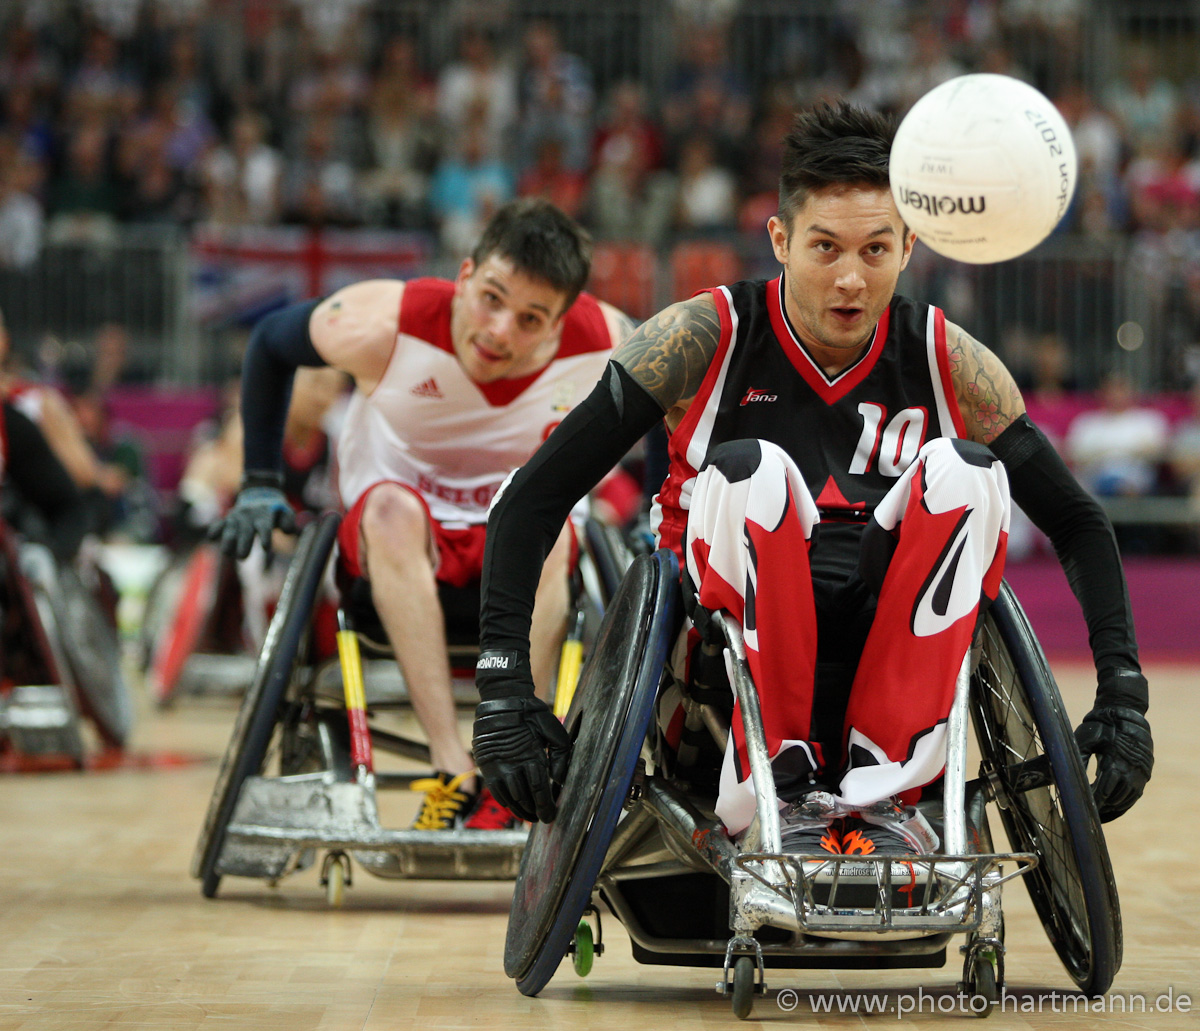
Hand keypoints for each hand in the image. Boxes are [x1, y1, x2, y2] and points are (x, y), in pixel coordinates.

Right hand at [209, 474, 295, 558]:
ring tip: (226, 553)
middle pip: (246, 530)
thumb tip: (287, 530)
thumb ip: (289, 521)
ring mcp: (238, 516)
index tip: (265, 547)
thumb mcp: (286, 511)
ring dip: (228, 540)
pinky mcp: (229, 518)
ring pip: (232, 528)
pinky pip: (221, 523)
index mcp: (265, 514)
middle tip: (242, 557)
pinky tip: (211, 538)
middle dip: (244, 543)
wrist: (260, 492)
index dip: (265, 536)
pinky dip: (216, 529)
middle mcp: (250, 516)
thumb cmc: (276, 509)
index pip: (265, 526)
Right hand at [473, 649, 571, 821]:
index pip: (539, 789)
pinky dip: (506, 802)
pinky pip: (496, 792)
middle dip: (535, 811)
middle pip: (525, 798)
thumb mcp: (553, 729)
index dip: (545, 806)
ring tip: (529, 817)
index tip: (550, 817)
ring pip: (510, 798)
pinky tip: (514, 806)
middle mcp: (513, 764)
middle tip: (542, 818)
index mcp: (531, 755)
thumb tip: (561, 779)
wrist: (502, 700)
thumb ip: (560, 755)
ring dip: (520, 810)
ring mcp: (497, 767)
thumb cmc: (531, 714)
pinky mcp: (487, 766)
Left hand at [1075, 670, 1152, 822]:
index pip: (1103, 791)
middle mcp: (1132, 771)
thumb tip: (1065, 776)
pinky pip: (1134, 796)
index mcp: (1116, 762)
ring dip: (1112, 809)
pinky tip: (1111, 809)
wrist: (1125, 715)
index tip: (1080, 808)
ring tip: (1097, 816)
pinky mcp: (1143, 774)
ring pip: (1126, 800)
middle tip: (1085, 816)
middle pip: (1115, 799)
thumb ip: (1079, 758)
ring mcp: (1140, 774)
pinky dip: (1123, 804)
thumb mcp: (1087, 738)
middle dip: (1101, 808)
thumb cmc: (1101, 726)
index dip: (1093, 802)